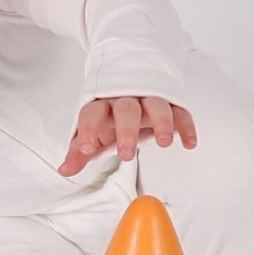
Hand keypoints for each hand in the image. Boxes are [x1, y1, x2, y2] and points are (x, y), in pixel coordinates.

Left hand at [58, 96, 196, 176]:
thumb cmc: (112, 116)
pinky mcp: (171, 103)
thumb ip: (80, 151)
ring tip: (164, 143)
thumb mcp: (95, 133)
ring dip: (162, 122)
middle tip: (126, 154)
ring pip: (156, 105)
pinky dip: (186, 126)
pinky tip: (189, 142)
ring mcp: (149, 99)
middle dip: (126, 130)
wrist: (133, 84)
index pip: (92, 113)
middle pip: (126, 109)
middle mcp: (126, 99)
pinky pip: (180, 111)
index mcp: (102, 105)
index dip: (87, 129)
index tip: (86, 148)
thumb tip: (64, 170)